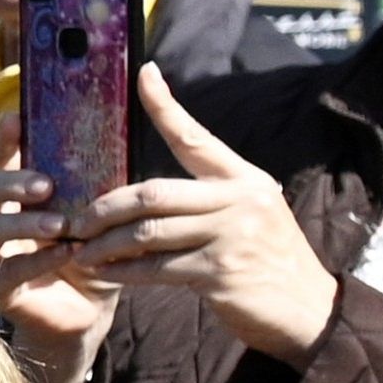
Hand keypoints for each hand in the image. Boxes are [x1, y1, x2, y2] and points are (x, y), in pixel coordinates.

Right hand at [0, 153, 119, 382]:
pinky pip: (6, 271)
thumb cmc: (90, 250)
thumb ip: (94, 178)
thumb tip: (118, 131)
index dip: (2, 138)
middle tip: (45, 184)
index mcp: (10, 192)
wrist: (88, 309)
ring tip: (59, 225)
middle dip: (7, 183)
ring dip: (22, 224)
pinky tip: (68, 253)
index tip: (18, 120)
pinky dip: (38, 260)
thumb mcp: (95, 209)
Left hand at [60, 66, 339, 367]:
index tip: (143, 73)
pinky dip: (122, 271)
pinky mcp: (218, 273)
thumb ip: (210, 199)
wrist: (307, 309)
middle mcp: (238, 200)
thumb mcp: (249, 215)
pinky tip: (103, 274)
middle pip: (153, 193)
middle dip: (106, 208)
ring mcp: (230, 236)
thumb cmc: (266, 261)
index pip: (196, 136)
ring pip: (148, 233)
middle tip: (76, 221)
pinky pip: (154, 269)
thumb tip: (148, 195)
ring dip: (106, 244)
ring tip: (80, 251)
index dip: (166, 105)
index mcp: (243, 179)